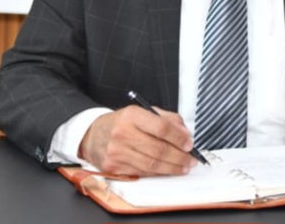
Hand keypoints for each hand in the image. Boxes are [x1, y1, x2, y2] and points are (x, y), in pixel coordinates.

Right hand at [78, 105, 196, 176]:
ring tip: (183, 167)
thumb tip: (185, 133)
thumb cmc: (122, 123)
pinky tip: (167, 170)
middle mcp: (123, 133)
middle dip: (179, 156)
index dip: (178, 137)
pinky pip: (142, 173)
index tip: (189, 143)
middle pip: (158, 149)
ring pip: (151, 164)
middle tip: (191, 159)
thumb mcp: (143, 112)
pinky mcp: (114, 167)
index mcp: (132, 115)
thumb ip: (166, 119)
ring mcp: (117, 152)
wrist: (93, 135)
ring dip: (172, 168)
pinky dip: (158, 173)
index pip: (161, 127)